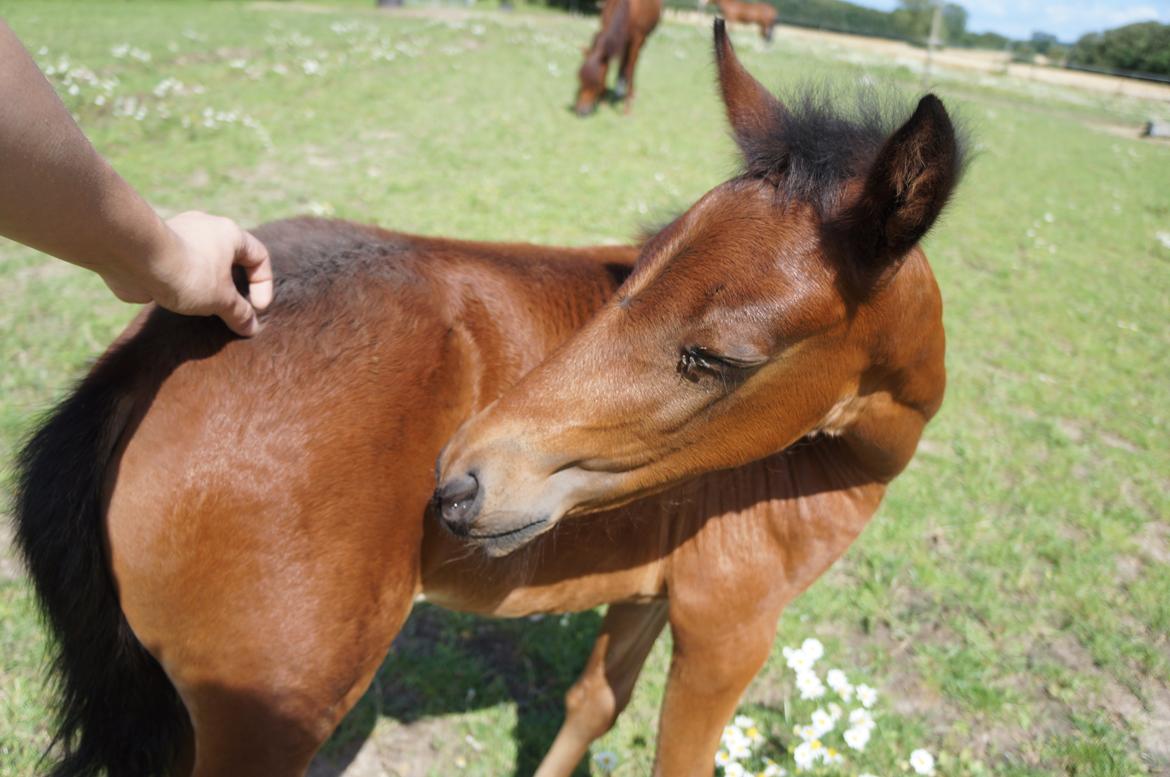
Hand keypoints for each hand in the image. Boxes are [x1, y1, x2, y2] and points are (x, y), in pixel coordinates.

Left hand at [101, 211, 272, 336]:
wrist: (135, 259)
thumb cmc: (188, 273)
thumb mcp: (222, 299)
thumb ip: (240, 313)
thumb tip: (251, 328)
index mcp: (230, 233)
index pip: (259, 256)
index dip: (263, 285)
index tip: (256, 308)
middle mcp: (206, 228)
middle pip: (231, 259)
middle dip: (234, 287)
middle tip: (233, 311)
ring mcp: (180, 236)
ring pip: (204, 263)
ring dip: (209, 287)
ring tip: (206, 311)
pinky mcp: (157, 249)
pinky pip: (180, 268)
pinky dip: (185, 285)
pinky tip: (181, 304)